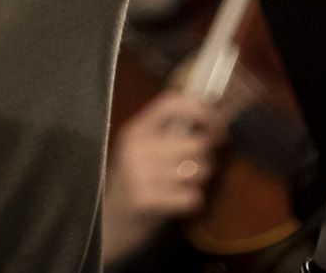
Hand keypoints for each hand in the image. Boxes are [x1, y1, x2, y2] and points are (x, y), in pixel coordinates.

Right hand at [99, 87, 225, 264]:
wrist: (110, 222)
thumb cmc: (135, 183)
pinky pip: (191, 196)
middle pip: (196, 143)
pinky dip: (192, 200)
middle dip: (206, 156)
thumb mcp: (142, 150)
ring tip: (185, 183)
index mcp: (136, 130)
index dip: (201, 110)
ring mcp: (139, 174)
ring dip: (199, 179)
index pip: (171, 104)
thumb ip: (169, 132)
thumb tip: (211, 116)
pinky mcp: (145, 200)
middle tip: (199, 162)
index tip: (214, 125)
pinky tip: (179, 200)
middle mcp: (136, 148)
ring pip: (198, 170)